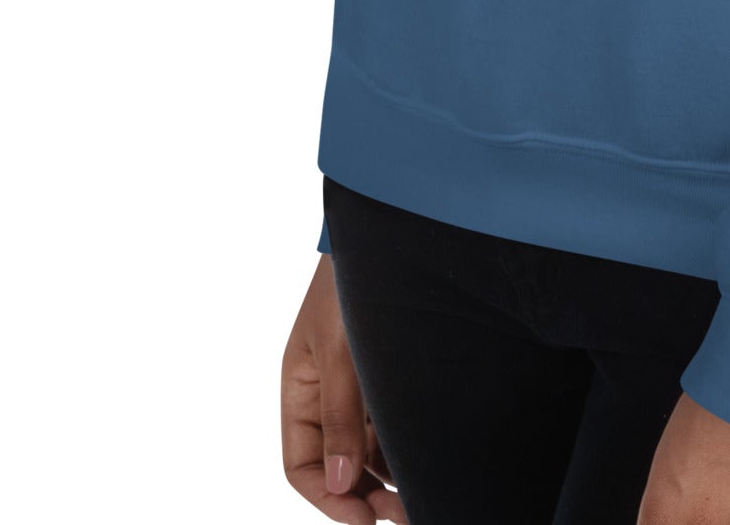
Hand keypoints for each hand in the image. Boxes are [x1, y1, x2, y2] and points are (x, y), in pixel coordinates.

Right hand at [281, 255, 407, 523]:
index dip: (328, 498)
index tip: (363, 520)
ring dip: (388, 479)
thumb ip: (342, 417)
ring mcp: (360, 386)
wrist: (391, 232)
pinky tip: (430, 463)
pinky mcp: (390, 375)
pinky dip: (405, 449)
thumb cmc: (352, 285)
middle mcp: (328, 394)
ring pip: (369, 451)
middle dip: (364, 496)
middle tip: (404, 515)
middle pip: (338, 465)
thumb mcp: (341, 352)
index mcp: (300, 389)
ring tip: (421, 500)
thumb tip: (341, 483)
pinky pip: (392, 425)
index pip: (301, 466)